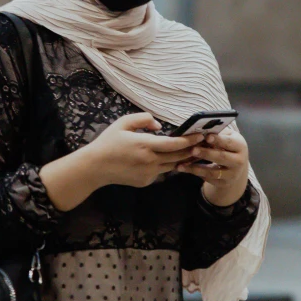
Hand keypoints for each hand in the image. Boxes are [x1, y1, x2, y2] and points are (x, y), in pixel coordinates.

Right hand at [89, 113, 203, 187]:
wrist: (95, 167)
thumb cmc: (108, 142)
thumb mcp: (123, 123)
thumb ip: (143, 119)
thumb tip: (159, 126)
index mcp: (145, 144)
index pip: (174, 144)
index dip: (190, 140)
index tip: (201, 135)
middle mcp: (149, 161)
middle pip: (178, 156)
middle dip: (193, 149)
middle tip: (204, 143)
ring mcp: (148, 173)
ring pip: (172, 165)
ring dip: (183, 159)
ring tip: (194, 151)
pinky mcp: (146, 181)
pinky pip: (161, 171)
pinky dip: (167, 164)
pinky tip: (172, 159)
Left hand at [176, 128, 248, 206]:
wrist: (236, 166)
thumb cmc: (228, 146)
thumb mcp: (228, 137)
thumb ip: (217, 134)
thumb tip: (200, 130)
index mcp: (240, 146)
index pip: (229, 143)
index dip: (218, 140)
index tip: (206, 137)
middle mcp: (239, 162)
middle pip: (221, 158)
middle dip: (206, 154)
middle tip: (193, 149)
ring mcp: (232, 175)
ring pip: (212, 172)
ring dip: (196, 168)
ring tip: (182, 164)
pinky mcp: (224, 183)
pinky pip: (208, 179)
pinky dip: (195, 173)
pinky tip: (184, 169)